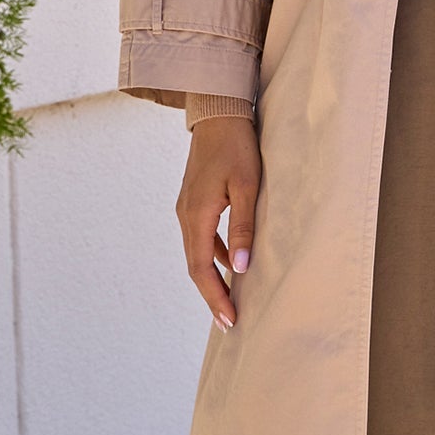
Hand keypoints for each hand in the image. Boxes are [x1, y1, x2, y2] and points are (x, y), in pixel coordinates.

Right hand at [175, 115, 260, 329]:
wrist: (217, 111)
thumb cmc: (237, 146)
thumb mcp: (247, 187)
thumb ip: (243, 228)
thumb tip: (241, 267)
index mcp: (197, 215)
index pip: (202, 268)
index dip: (215, 297)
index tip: (229, 320)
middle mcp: (186, 215)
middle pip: (196, 267)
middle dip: (212, 296)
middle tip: (229, 323)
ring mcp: (187, 209)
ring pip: (198, 255)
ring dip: (212, 280)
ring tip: (229, 302)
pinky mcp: (194, 203)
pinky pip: (202, 240)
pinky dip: (214, 259)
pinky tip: (231, 266)